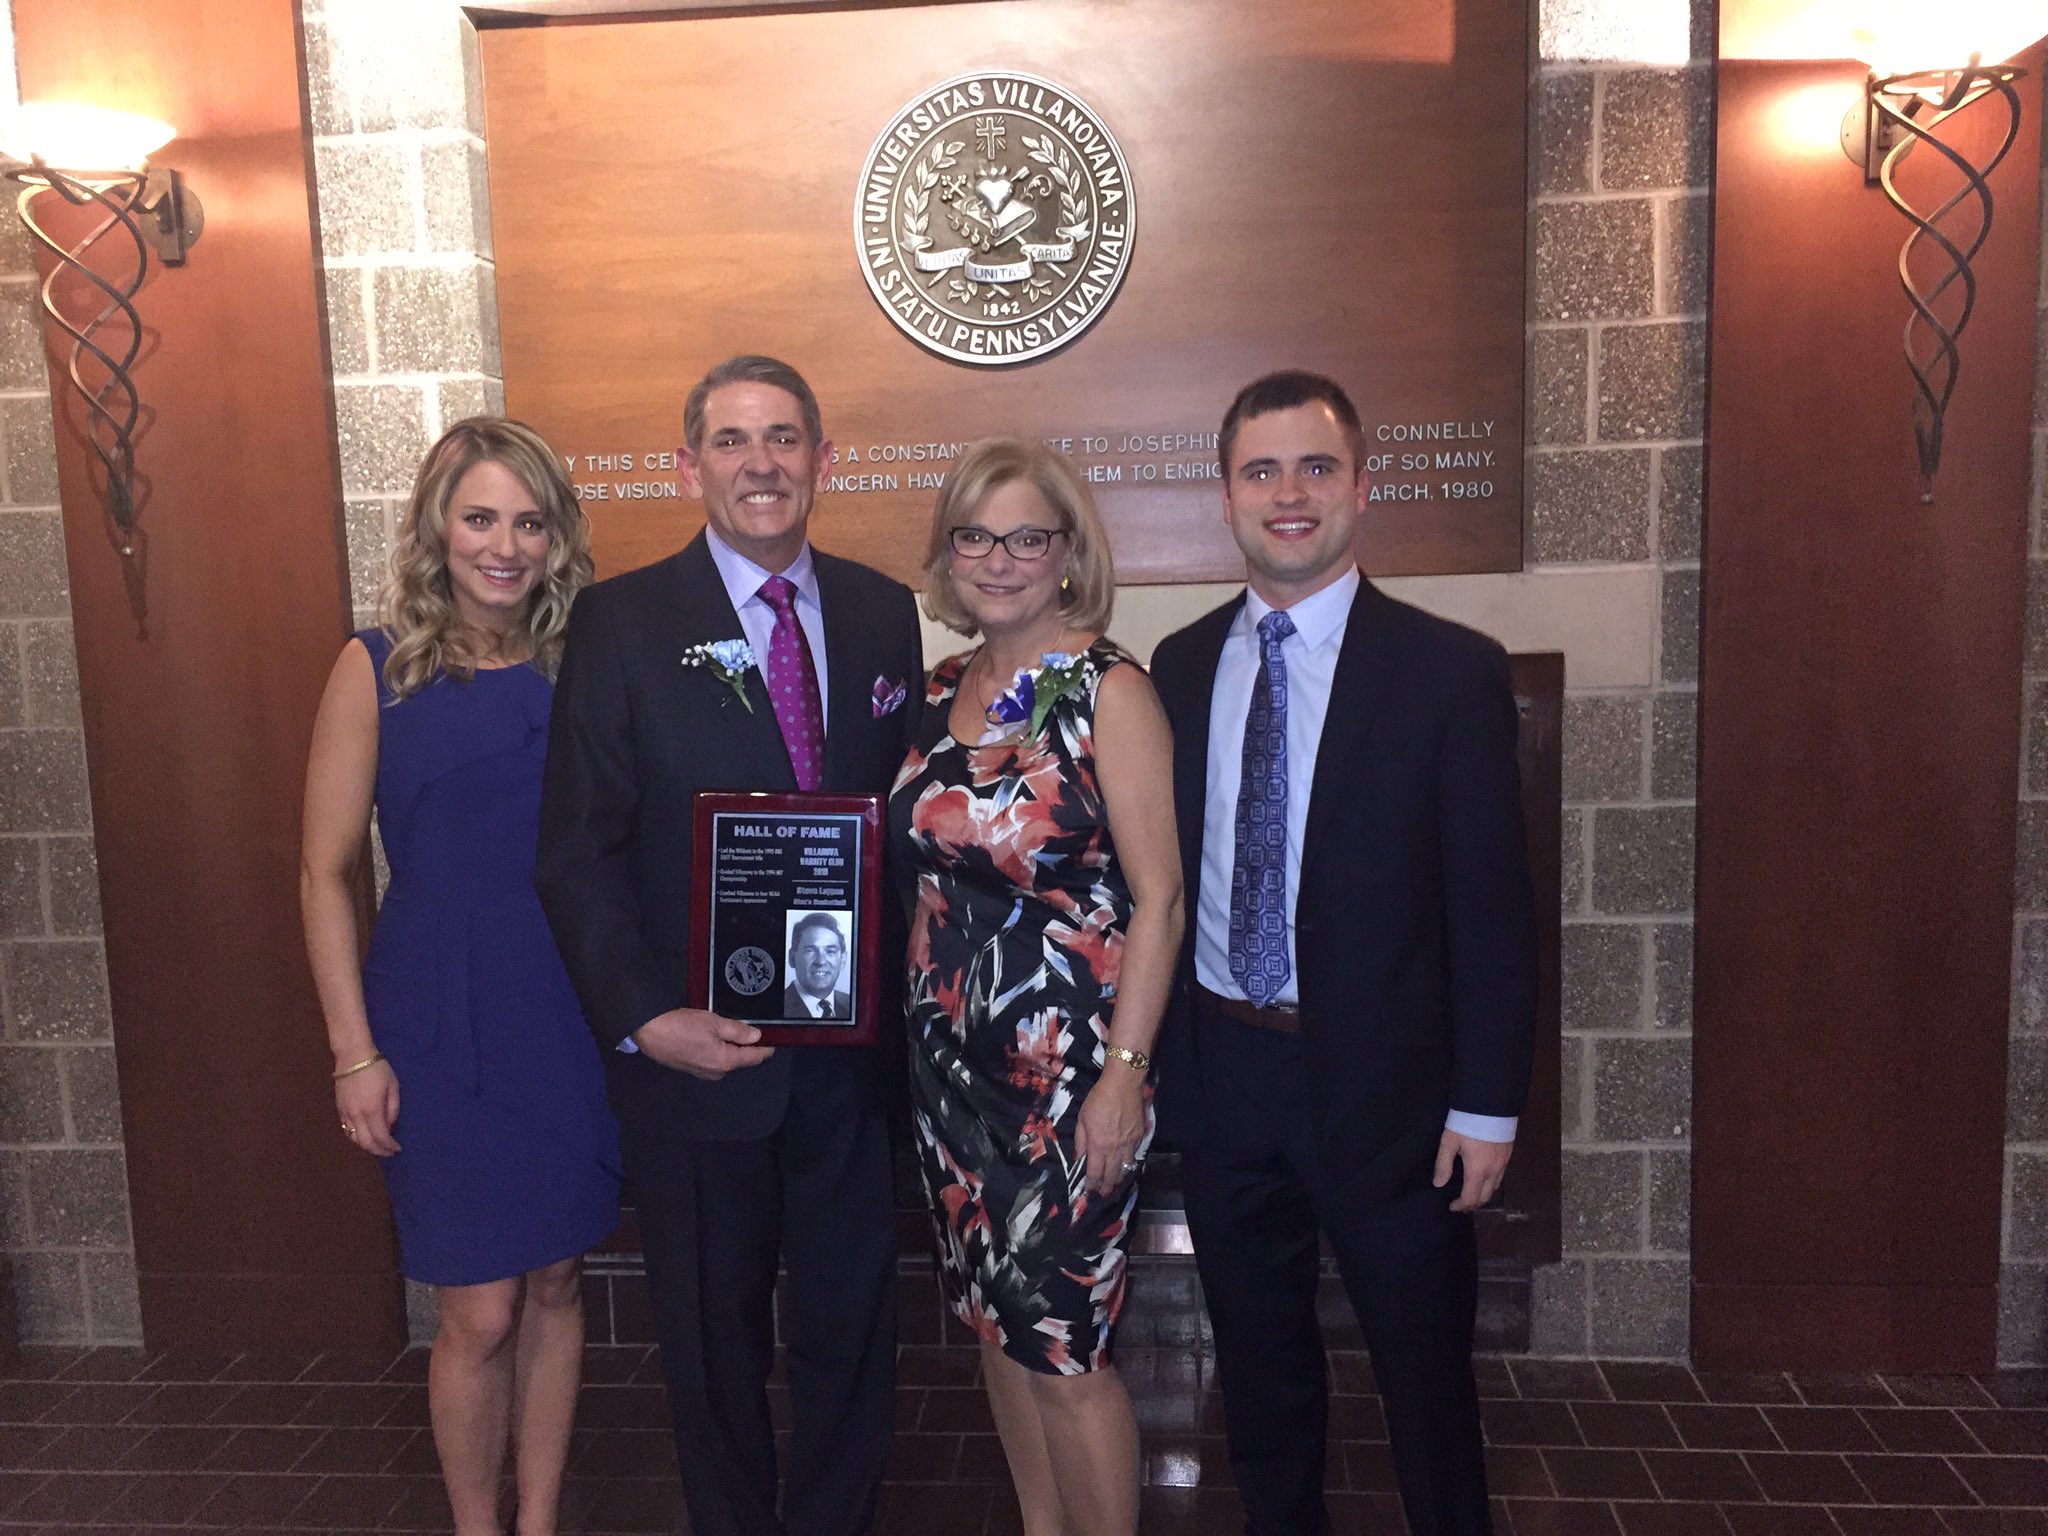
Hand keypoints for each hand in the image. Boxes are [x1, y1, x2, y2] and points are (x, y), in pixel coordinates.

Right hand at [336, 1059, 399, 1156]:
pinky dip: (356, 1137)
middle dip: (378, 1151)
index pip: (380, 1137)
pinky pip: (347, 1130)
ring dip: (366, 1146)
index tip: (397, 1149)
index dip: (389, 1146)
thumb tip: (391, 1126)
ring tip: (378, 1146)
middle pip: (366, 1143)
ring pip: (354, 1139)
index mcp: (372, 1109)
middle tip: (389, 1152)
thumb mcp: (393, 1086)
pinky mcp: (339, 1109)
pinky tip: (364, 1136)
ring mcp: (345, 1113)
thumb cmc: (377, 1069)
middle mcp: (357, 1115)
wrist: (353, 1056)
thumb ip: (393, 1108)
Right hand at [631, 1007, 774, 1079]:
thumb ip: (738, 1031)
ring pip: (724, 1059)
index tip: (775, 1040)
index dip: (766, 1048)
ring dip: (729, 1047)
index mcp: (725, 1062)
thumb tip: (757, 1037)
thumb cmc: (683, 1025)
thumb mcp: (715, 1022)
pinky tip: (711, 1036)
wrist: (649, 1031)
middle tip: (750, 1027)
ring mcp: (701, 1072)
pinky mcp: (689, 1068)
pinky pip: (711, 1059)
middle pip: (739, 1059)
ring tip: (729, 1029)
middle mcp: (716, 1072)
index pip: (754, 1057)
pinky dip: (716, 1049)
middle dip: (746, 1046)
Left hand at [1075, 1069, 1147, 1196]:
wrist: (1123, 1085)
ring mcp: (1129, 1144)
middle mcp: (1114, 1149)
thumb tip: (1079, 1157)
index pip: (1095, 1172)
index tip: (1089, 1191)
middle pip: (1111, 1174)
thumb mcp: (1082, 1118)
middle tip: (1103, 1194)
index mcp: (1098, 1145)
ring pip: (1124, 1168)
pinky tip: (1126, 1165)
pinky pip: (1134, 1155)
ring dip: (1119, 1178)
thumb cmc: (1099, 1099)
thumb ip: (1081, 1139)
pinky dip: (1129, 1163)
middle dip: (1106, 1187)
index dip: (1092, 1184)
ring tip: (1114, 1184)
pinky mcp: (1139, 1136)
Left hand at [1433, 1129, 1511, 1212]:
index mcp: (1478, 1171)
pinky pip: (1501, 1176)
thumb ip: (1443, 1164)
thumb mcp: (1449, 1142)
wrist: (1490, 1105)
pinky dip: (1491, 1183)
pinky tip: (1483, 1176)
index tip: (1452, 1207)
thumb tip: (1439, 1184)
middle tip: (1461, 1204)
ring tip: (1471, 1192)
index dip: (1461, 1206)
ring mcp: (1504, 1163)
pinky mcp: (1508, 1155)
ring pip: (1495, 1187)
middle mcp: (1494, 1171)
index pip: (1471, 1198)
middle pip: (1485, 1197)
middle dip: (1473, 1203)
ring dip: (1483, 1194)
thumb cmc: (1467, 1124)